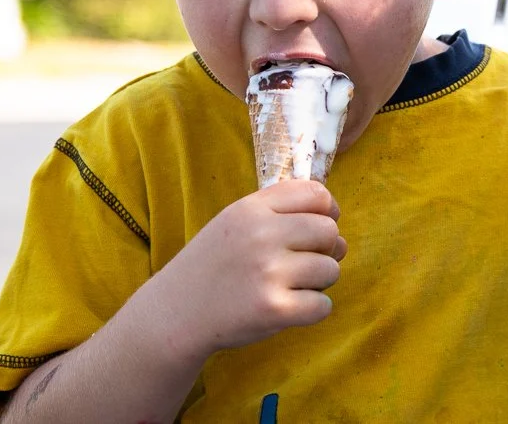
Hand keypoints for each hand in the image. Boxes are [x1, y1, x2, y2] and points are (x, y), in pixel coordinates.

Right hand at [142, 179, 347, 361]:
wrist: (173, 314)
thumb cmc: (214, 265)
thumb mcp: (235, 221)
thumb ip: (279, 210)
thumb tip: (334, 218)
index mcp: (252, 209)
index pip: (317, 194)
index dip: (328, 211)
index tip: (319, 229)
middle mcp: (261, 235)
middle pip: (330, 232)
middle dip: (326, 249)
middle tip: (305, 264)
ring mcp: (268, 273)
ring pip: (331, 270)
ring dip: (319, 282)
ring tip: (291, 286)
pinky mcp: (274, 309)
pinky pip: (323, 305)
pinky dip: (313, 310)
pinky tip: (290, 308)